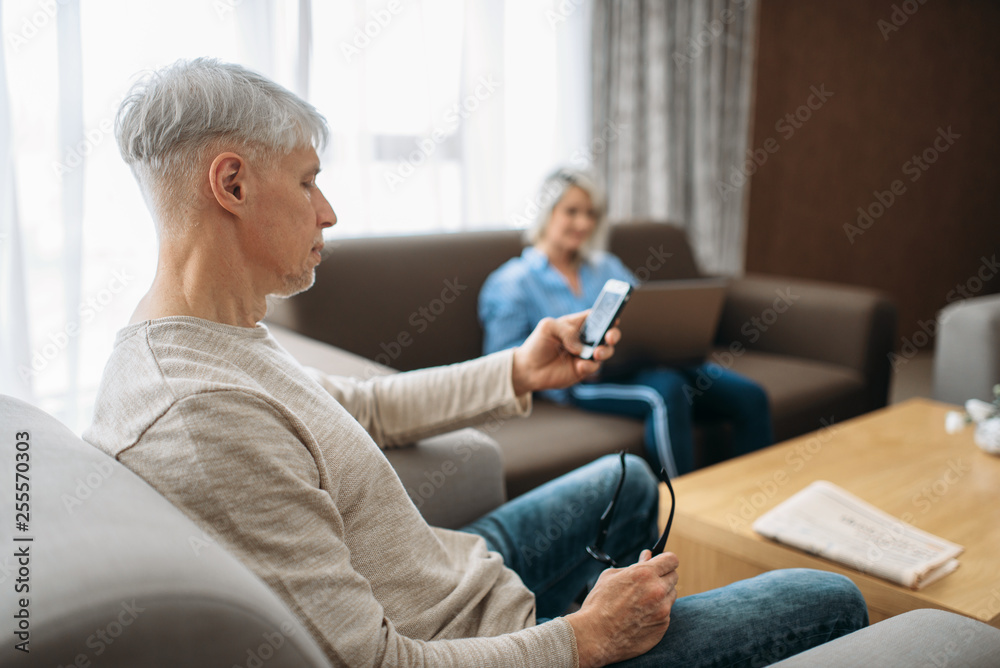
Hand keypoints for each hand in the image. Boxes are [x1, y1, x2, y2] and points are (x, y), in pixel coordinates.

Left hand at [511, 311, 619, 395]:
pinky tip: (580, 366)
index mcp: (579, 324)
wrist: (528, 368)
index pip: (598, 316)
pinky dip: (589, 366)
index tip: (613, 316)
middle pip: (608, 334)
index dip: (608, 314)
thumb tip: (580, 347)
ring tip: (596, 353)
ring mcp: (586, 355)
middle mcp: (586, 339)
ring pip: (605, 351)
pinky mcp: (582, 370)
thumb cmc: (538, 343)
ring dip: (604, 351)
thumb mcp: (548, 327)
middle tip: (610, 337)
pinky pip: (593, 367)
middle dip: (613, 334)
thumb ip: (565, 330)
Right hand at [565, 551, 678, 667]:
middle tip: (648, 582)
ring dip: (661, 595)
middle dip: (663, 577)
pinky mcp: (663, 626)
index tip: (661, 563)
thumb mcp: (611, 576)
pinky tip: (640, 617)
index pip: (671, 560)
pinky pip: (666, 614)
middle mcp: (658, 590)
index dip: (665, 560)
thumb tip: (647, 556)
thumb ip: (634, 565)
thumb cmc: (599, 604)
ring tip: (642, 601)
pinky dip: (657, 613)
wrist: (595, 636)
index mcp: (645, 573)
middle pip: (673, 577)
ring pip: (671, 596)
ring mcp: (663, 610)